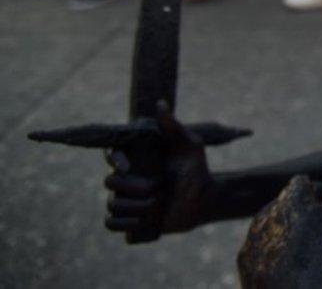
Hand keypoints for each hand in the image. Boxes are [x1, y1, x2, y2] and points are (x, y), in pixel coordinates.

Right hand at [104, 102, 212, 236]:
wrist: (204, 200)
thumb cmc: (196, 169)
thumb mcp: (190, 145)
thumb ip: (173, 127)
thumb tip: (160, 103)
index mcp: (137, 159)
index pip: (111, 153)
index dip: (113, 159)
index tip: (128, 166)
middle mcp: (127, 179)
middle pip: (109, 182)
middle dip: (134, 188)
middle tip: (159, 187)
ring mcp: (127, 200)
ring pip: (112, 206)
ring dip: (135, 207)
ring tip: (158, 205)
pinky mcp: (129, 221)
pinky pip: (111, 224)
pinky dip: (126, 225)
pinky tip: (145, 221)